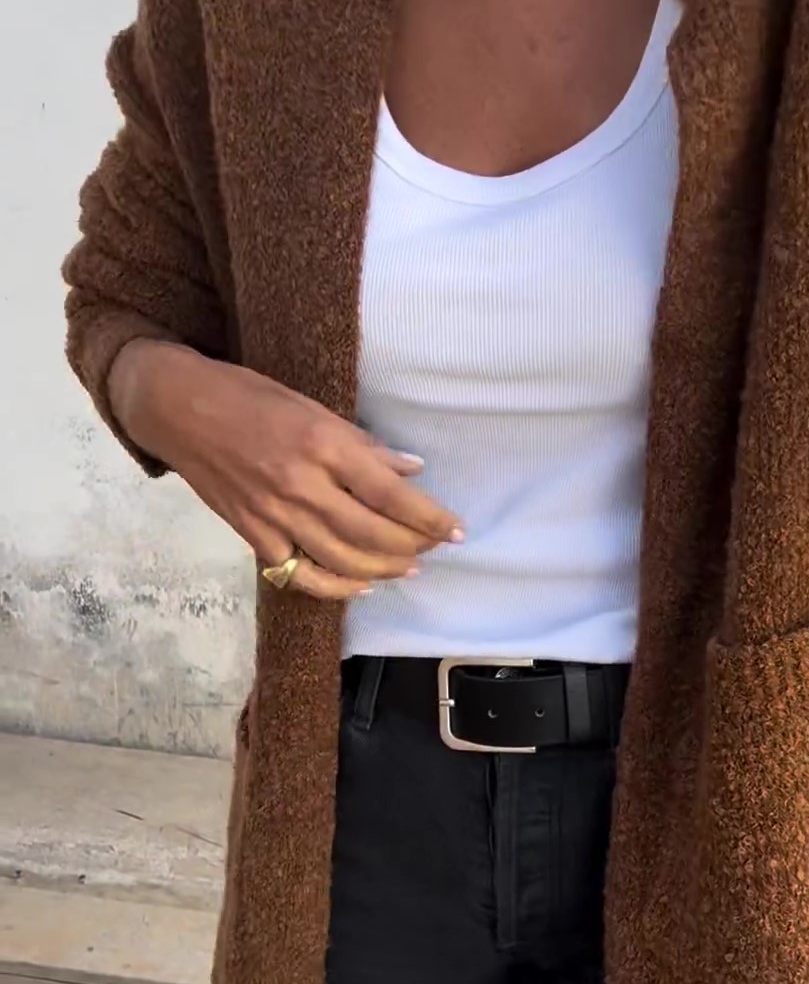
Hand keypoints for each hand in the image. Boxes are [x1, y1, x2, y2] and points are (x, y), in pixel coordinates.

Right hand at [108, 341, 461, 598]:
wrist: (177, 409)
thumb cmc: (248, 397)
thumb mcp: (312, 406)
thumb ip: (362, 445)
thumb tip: (411, 470)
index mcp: (321, 444)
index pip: (390, 493)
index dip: (429, 517)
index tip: (456, 530)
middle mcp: (300, 484)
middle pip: (372, 534)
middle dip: (412, 547)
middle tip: (433, 548)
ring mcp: (274, 515)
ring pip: (342, 560)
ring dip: (382, 570)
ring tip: (406, 567)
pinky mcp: (253, 536)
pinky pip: (301, 575)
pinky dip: (335, 587)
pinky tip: (360, 585)